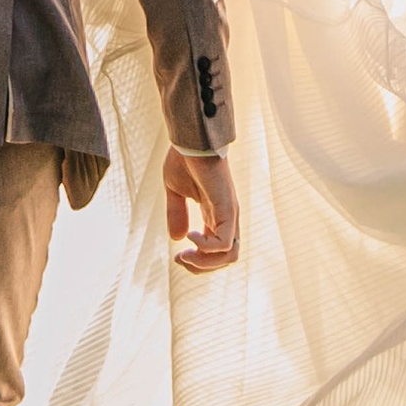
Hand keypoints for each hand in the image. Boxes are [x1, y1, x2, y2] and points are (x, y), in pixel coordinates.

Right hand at [164, 146, 239, 271]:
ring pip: (230, 256)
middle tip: (181, 259)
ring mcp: (229, 214)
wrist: (190, 139)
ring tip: (185, 253)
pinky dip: (205, 248)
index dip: (198, 261)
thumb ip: (177, 214)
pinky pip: (224, 242)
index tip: (178, 256)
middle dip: (201, 267)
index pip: (217, 251)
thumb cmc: (184, 159)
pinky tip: (190, 235)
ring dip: (205, 263)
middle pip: (227, 259)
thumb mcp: (175, 191)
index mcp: (216, 215)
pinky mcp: (227, 209)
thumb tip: (177, 239)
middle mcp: (227, 218)